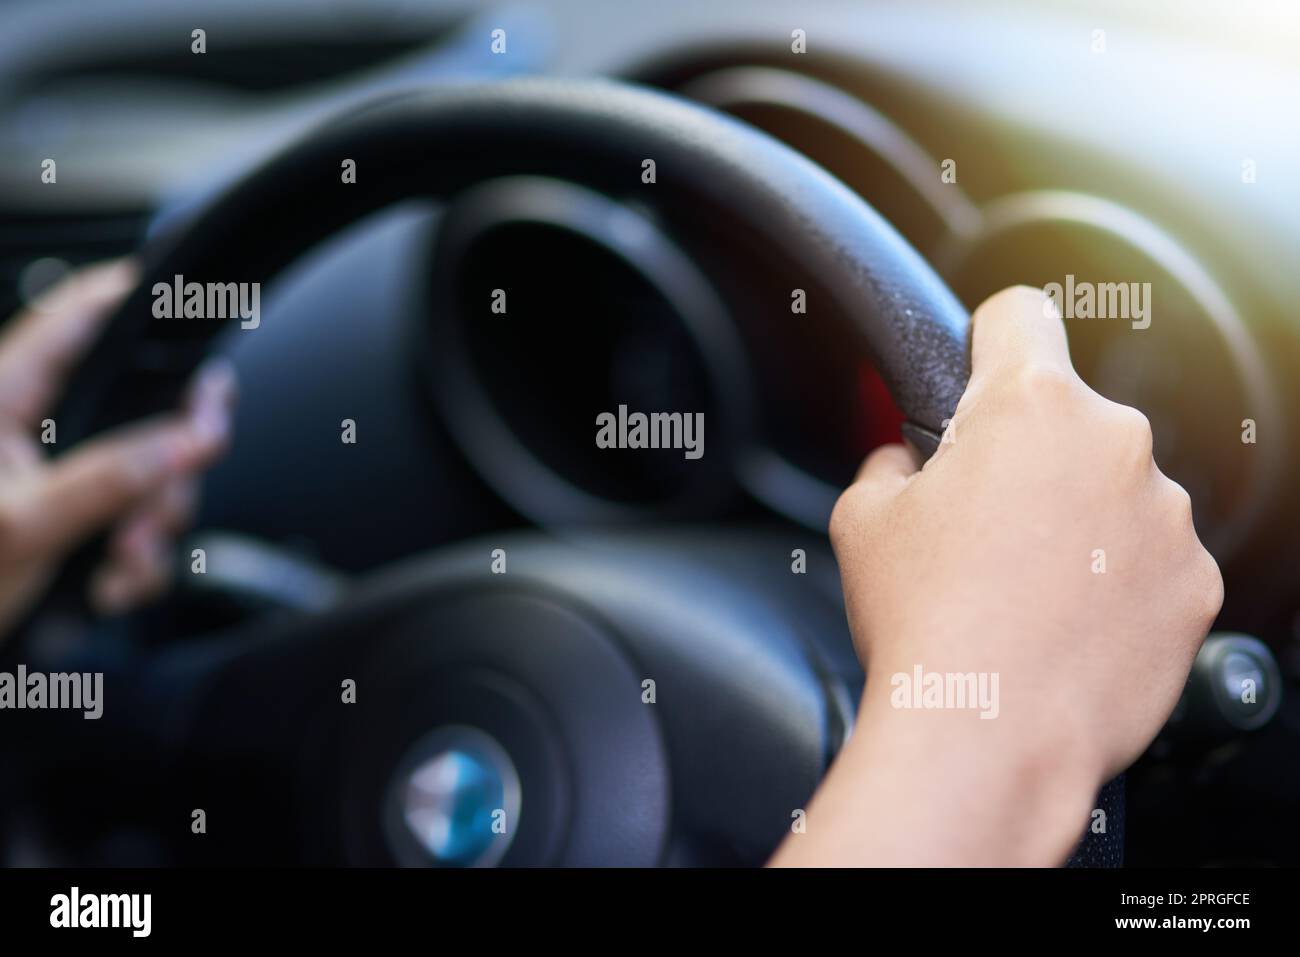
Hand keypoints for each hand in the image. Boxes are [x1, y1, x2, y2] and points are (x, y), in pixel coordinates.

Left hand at [0, 260, 235, 638]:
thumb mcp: (24, 528)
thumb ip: (109, 479)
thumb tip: (187, 438)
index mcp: (3, 399)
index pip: (76, 318)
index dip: (134, 297)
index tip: (192, 302)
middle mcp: (36, 428)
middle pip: (140, 405)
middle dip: (169, 461)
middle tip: (179, 486)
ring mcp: (61, 475)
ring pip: (151, 473)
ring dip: (153, 527)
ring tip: (123, 565)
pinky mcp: (78, 521)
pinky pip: (141, 524)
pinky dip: (140, 562)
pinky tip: (114, 585)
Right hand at [771, 285, 1221, 866]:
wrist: (985, 737)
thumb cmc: (924, 624)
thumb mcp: (863, 518)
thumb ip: (892, 462)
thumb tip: (908, 463)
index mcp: (1030, 406)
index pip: (1020, 314)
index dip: (988, 341)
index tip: (980, 373)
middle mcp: (1115, 444)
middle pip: (1069, 418)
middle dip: (1029, 455)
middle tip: (982, 525)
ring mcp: (1167, 516)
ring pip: (1115, 489)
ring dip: (1078, 519)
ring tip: (1023, 589)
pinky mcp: (1197, 584)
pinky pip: (1153, 557)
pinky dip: (1117, 579)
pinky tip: (1066, 624)